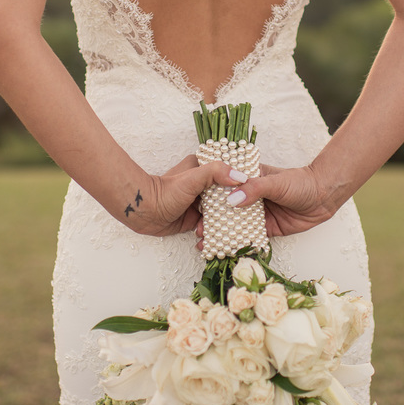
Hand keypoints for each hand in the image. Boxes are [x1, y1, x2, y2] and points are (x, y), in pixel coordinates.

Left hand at [128, 155, 247, 237]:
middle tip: (254, 214)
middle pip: (229, 194)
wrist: (144, 212)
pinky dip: (219, 230)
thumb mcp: (193, 178)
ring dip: (229, 220)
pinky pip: (213, 225)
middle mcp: (205, 185)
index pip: (231, 173)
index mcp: (205, 169)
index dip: (244, 181)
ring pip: (223, 211)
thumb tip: (240, 177)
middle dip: (239, 204)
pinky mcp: (197, 218)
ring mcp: (201, 202)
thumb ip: (215, 173)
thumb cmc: (165, 191)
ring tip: (240, 227)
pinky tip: (225, 236)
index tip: (259, 191)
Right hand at [194, 164, 337, 249]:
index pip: (224, 188)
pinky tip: (226, 251)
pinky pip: (250, 237)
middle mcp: (250, 197)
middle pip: (226, 209)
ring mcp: (258, 214)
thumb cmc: (301, 182)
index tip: (196, 207)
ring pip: (236, 225)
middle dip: (211, 220)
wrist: (324, 196)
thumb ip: (255, 189)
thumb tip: (233, 200)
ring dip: (222, 235)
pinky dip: (239, 244)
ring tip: (206, 244)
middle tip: (198, 231)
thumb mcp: (276, 182)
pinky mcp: (267, 228)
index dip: (209, 198)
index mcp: (248, 180)